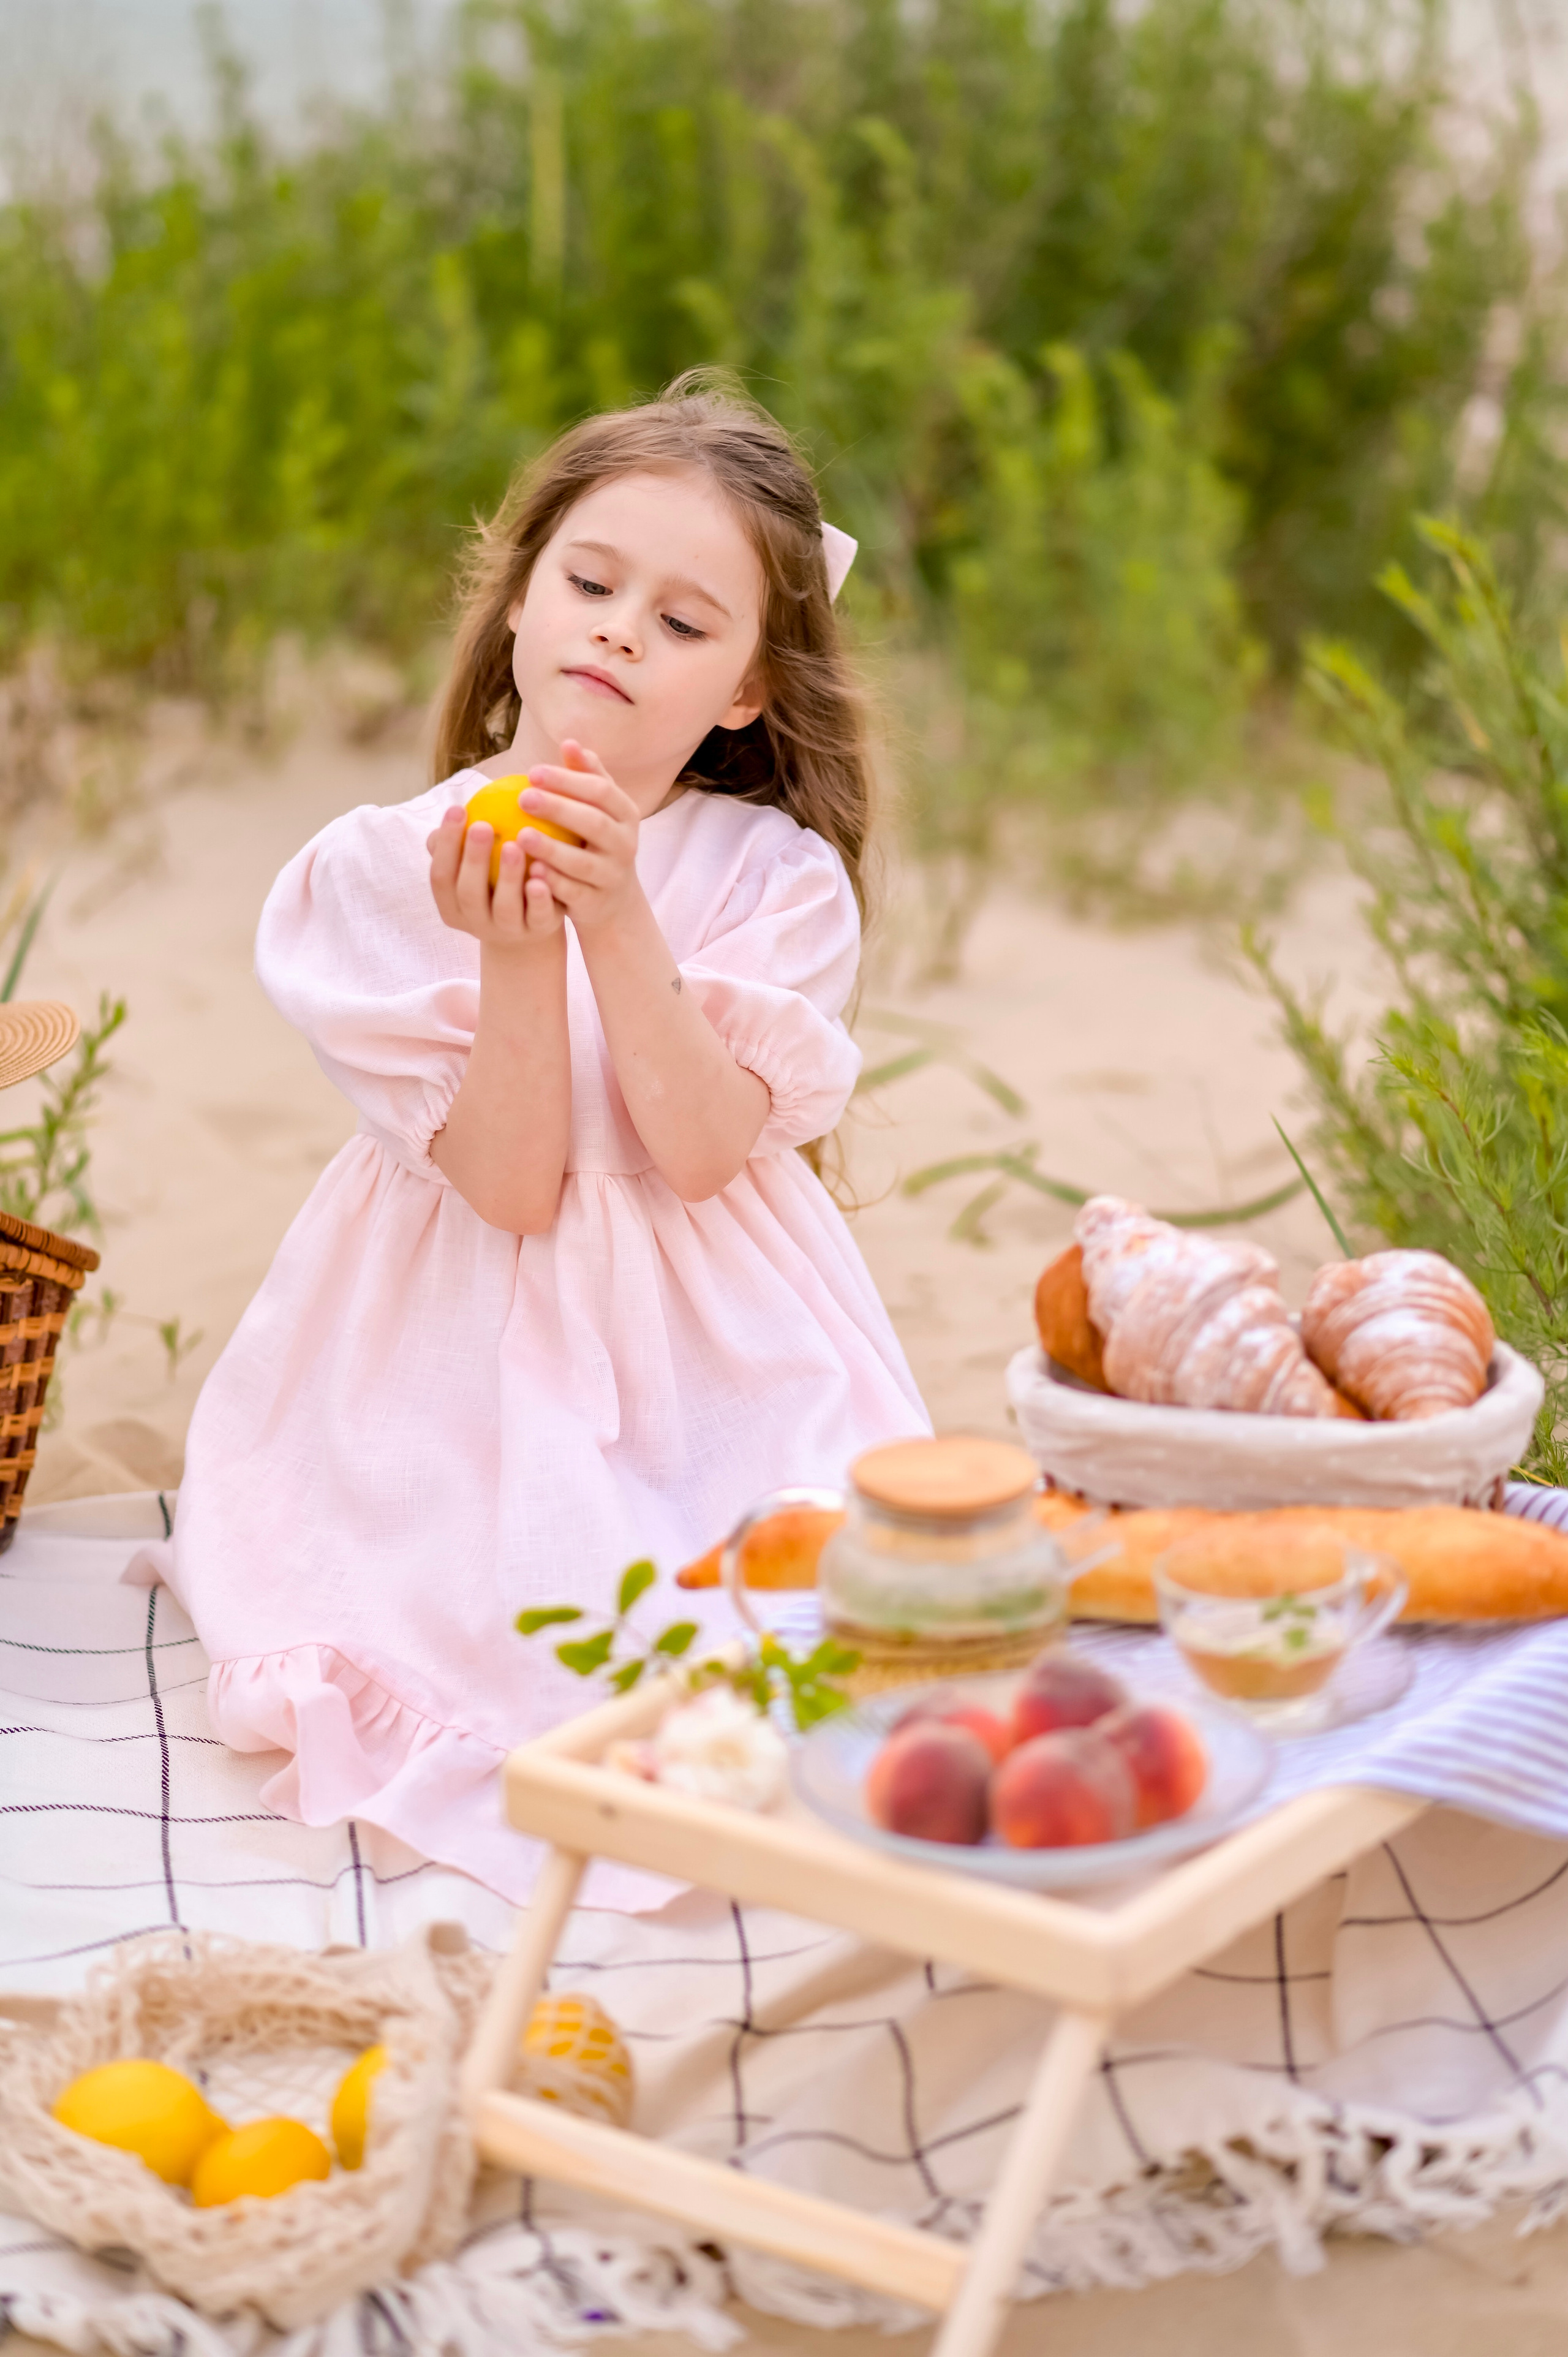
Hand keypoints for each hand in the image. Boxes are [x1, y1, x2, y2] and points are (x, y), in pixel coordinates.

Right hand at [426, 802, 565, 947]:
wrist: (529, 927)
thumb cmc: (494, 884)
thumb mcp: (474, 867)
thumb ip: (461, 844)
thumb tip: (454, 812)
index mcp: (452, 906)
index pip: (440, 876)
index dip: (446, 846)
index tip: (457, 809)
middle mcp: (476, 922)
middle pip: (469, 893)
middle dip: (473, 860)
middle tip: (482, 826)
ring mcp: (507, 931)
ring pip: (505, 907)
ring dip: (508, 876)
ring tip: (513, 845)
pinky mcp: (537, 931)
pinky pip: (538, 915)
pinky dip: (539, 896)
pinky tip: (541, 872)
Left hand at [509, 741, 643, 934]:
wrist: (613, 901)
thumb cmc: (597, 842)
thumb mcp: (599, 810)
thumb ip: (587, 777)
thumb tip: (569, 742)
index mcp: (626, 814)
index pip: (600, 791)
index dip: (567, 780)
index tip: (532, 772)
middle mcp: (625, 844)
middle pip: (594, 823)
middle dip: (559, 809)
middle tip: (523, 797)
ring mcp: (612, 876)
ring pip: (583, 862)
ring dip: (552, 849)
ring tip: (520, 836)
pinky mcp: (596, 903)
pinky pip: (573, 893)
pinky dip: (552, 883)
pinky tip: (529, 872)